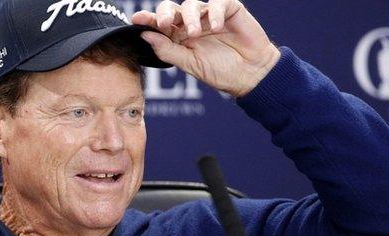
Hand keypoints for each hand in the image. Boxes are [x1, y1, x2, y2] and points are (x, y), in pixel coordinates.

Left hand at [132, 0, 280, 96]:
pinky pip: (218, 2)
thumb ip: (169, 50)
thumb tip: (146, 36)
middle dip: (164, 13)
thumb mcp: (191, 64)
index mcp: (179, 37)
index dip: (147, 19)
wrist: (251, 74)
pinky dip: (214, 12)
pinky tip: (215, 26)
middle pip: (171, 8)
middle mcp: (192, 23)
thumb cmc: (221, 71)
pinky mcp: (229, 8)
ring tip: (195, 34)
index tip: (136, 19)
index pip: (160, 24)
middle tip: (164, 24)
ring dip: (190, 18)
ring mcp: (209, 14)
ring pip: (192, 4)